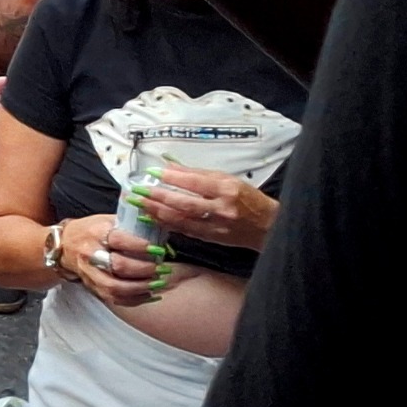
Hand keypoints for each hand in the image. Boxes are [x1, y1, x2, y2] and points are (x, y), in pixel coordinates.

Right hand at [60, 211, 163, 306]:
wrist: (65, 246)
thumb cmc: (91, 231)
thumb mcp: (107, 220)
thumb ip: (130, 224)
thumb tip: (159, 228)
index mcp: (96, 233)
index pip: (119, 240)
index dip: (140, 246)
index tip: (158, 250)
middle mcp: (90, 254)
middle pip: (118, 266)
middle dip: (144, 269)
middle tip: (161, 268)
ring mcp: (90, 273)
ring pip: (116, 287)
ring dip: (141, 288)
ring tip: (158, 283)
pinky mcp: (93, 287)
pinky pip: (115, 299)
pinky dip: (135, 299)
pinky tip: (150, 294)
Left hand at [134, 163, 276, 249]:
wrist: (269, 226)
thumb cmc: (248, 198)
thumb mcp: (228, 178)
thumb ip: (198, 174)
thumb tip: (170, 167)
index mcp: (227, 189)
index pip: (194, 182)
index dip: (171, 178)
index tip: (152, 172)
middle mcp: (222, 209)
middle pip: (184, 204)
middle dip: (157, 197)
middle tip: (137, 191)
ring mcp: (217, 227)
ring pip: (182, 220)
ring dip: (157, 212)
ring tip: (140, 205)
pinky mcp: (213, 239)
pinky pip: (186, 231)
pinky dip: (169, 224)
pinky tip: (154, 218)